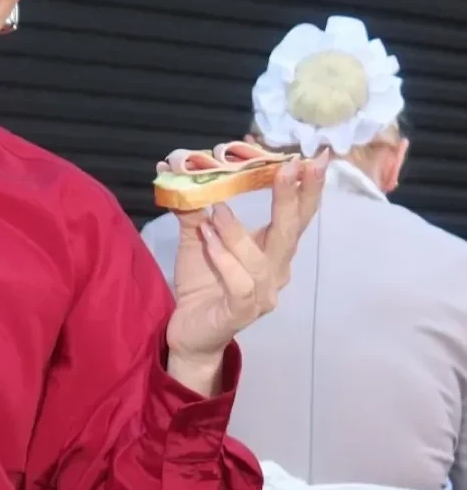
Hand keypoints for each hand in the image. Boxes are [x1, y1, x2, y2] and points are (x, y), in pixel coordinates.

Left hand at [166, 157, 327, 392]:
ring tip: (215, 212)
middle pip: (292, 232)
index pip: (297, 215)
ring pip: (260, 259)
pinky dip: (224, 260)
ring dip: (237, 232)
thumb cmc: (203, 283)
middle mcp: (276, 270)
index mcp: (273, 249)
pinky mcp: (242, 312)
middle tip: (289, 167)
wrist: (189, 331)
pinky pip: (240, 283)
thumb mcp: (198, 238)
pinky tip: (208, 241)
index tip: (311, 158)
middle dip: (292, 198)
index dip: (308, 188)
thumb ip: (195, 206)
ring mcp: (262, 294)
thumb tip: (177, 166)